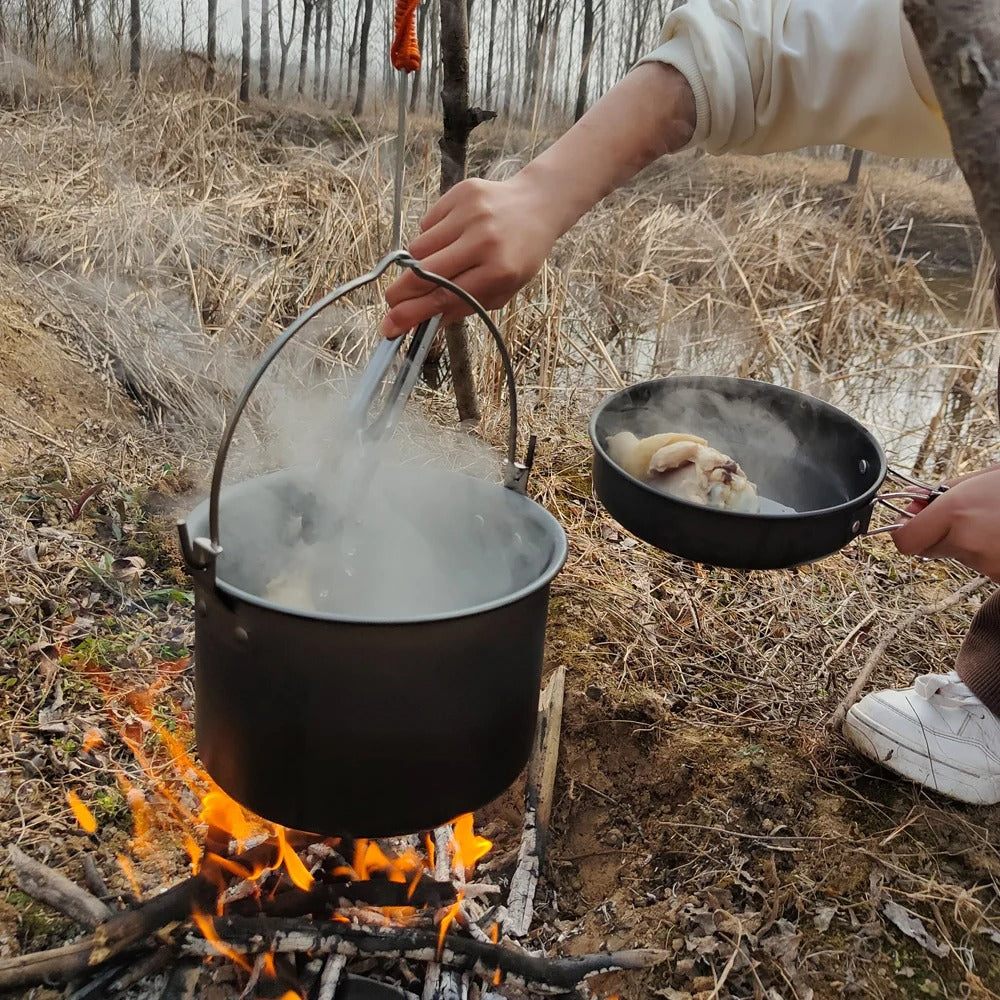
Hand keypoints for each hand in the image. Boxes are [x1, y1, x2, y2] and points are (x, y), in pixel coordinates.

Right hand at [380, 173, 563, 336]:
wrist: (537, 206)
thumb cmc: (519, 255)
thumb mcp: (502, 290)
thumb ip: (464, 307)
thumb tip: (423, 322)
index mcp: (498, 271)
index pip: (443, 297)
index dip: (412, 314)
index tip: (390, 326)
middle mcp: (483, 241)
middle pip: (424, 273)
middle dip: (400, 293)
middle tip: (391, 303)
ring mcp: (470, 214)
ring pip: (419, 247)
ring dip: (418, 263)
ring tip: (437, 262)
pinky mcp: (460, 194)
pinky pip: (427, 224)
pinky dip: (431, 236)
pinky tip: (451, 236)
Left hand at [892, 465, 999, 580]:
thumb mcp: (984, 477)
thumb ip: (944, 489)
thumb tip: (913, 497)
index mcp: (957, 511)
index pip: (904, 540)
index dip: (903, 530)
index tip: (908, 520)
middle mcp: (966, 541)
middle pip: (928, 548)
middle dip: (936, 533)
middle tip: (957, 516)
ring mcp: (985, 563)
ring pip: (956, 555)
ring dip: (964, 541)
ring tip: (990, 521)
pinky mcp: (999, 576)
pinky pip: (980, 564)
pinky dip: (985, 551)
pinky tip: (998, 534)